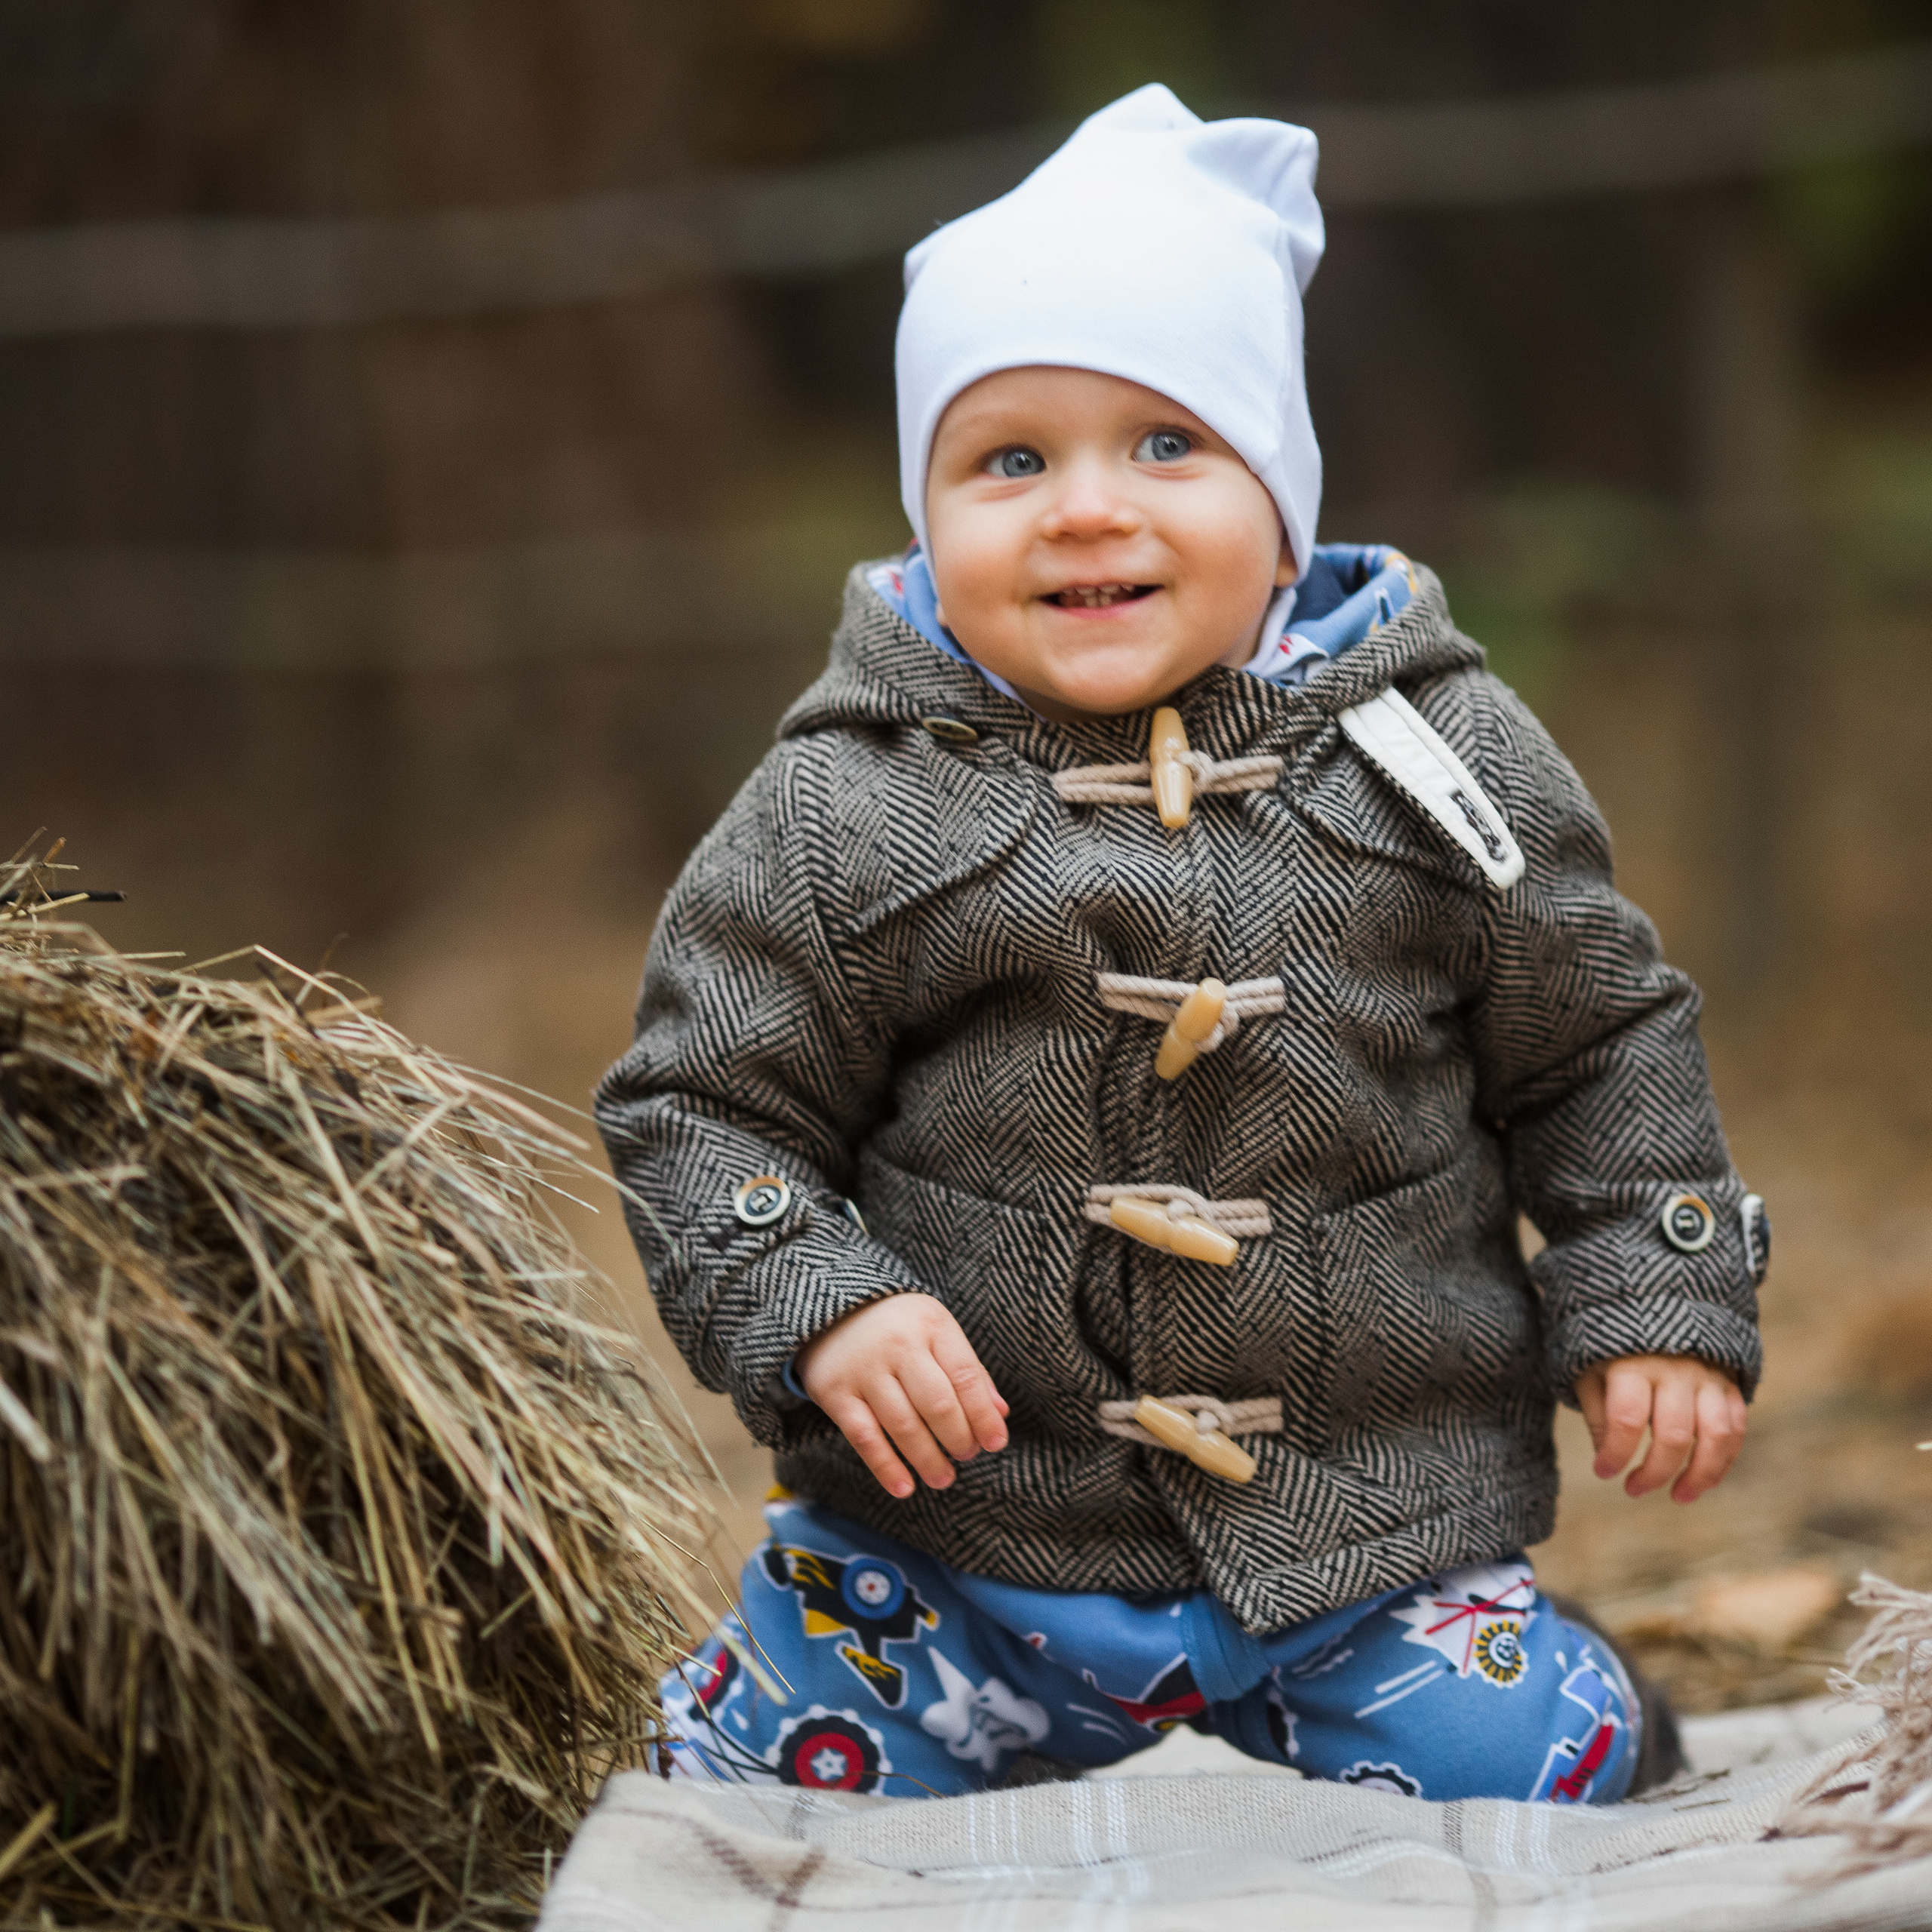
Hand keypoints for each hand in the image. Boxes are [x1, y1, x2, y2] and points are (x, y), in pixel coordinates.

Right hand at [796, 1294, 1008, 1499]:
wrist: (829, 1311)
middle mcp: (897, 1343)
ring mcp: (863, 1368)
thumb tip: (999, 1414)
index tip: (995, 1444)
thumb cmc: (899, 1328)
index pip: (965, 1376)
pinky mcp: (833, 1391)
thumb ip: (969, 1371)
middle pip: (937, 1404)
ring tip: (943, 1478)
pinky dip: (886, 1467)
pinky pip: (864, 1437)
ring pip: (903, 1424)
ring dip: (928, 1459)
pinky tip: (904, 1488)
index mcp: (931, 1324)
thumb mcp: (937, 1333)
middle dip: (958, 1438)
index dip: (983, 1415)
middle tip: (966, 1455)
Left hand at [1574, 1353, 1746, 1502]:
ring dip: (1700, 1475)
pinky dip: (1724, 1459)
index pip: (1627, 1419)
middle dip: (1654, 1473)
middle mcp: (1674, 1369)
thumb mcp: (1589, 1369)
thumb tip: (1609, 1460)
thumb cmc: (1611, 1346)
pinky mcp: (1729, 1381)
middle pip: (1673, 1434)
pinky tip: (1705, 1479)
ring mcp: (1707, 1375)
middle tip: (1634, 1490)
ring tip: (1679, 1496)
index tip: (1603, 1472)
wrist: (1651, 1300)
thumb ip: (1598, 1413)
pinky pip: (1736, 1426)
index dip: (1615, 1454)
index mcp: (1632, 1364)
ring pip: (1716, 1436)